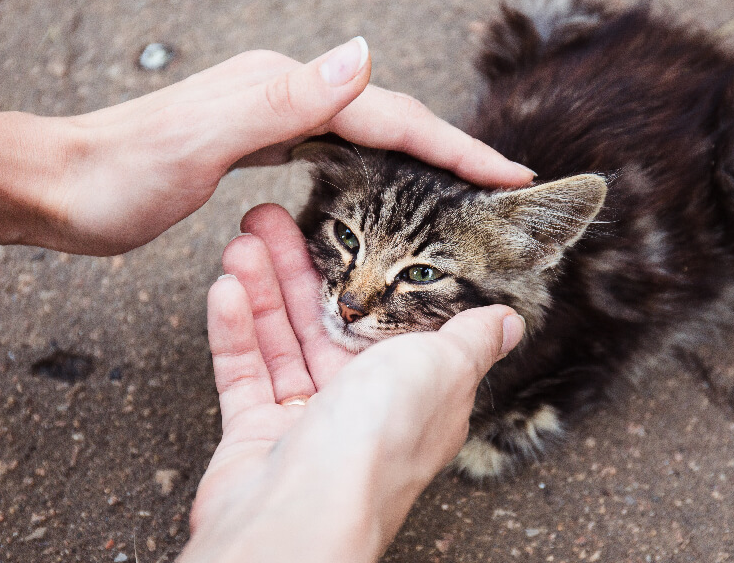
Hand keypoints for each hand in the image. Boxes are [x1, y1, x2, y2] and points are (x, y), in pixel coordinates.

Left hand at [44, 37, 533, 253]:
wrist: (56, 186)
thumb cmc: (116, 175)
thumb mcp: (197, 139)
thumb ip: (280, 98)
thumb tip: (361, 54)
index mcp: (281, 91)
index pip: (388, 117)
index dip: (452, 149)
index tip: (506, 177)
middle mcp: (282, 93)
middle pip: (387, 119)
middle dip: (449, 151)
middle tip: (501, 185)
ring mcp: (269, 114)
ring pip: (366, 133)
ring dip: (418, 156)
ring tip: (461, 185)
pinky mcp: (256, 140)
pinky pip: (336, 149)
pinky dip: (375, 164)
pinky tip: (383, 183)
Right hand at [179, 204, 524, 562]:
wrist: (300, 515)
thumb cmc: (377, 442)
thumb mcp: (441, 369)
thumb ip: (469, 338)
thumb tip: (508, 322)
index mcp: (416, 391)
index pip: (387, 318)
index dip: (364, 271)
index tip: (339, 230)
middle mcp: (364, 407)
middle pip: (326, 320)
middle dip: (298, 267)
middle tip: (270, 217)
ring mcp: (308, 422)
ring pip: (282, 340)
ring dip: (262, 288)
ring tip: (242, 238)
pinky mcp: (258, 436)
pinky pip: (245, 372)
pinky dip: (236, 331)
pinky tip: (226, 287)